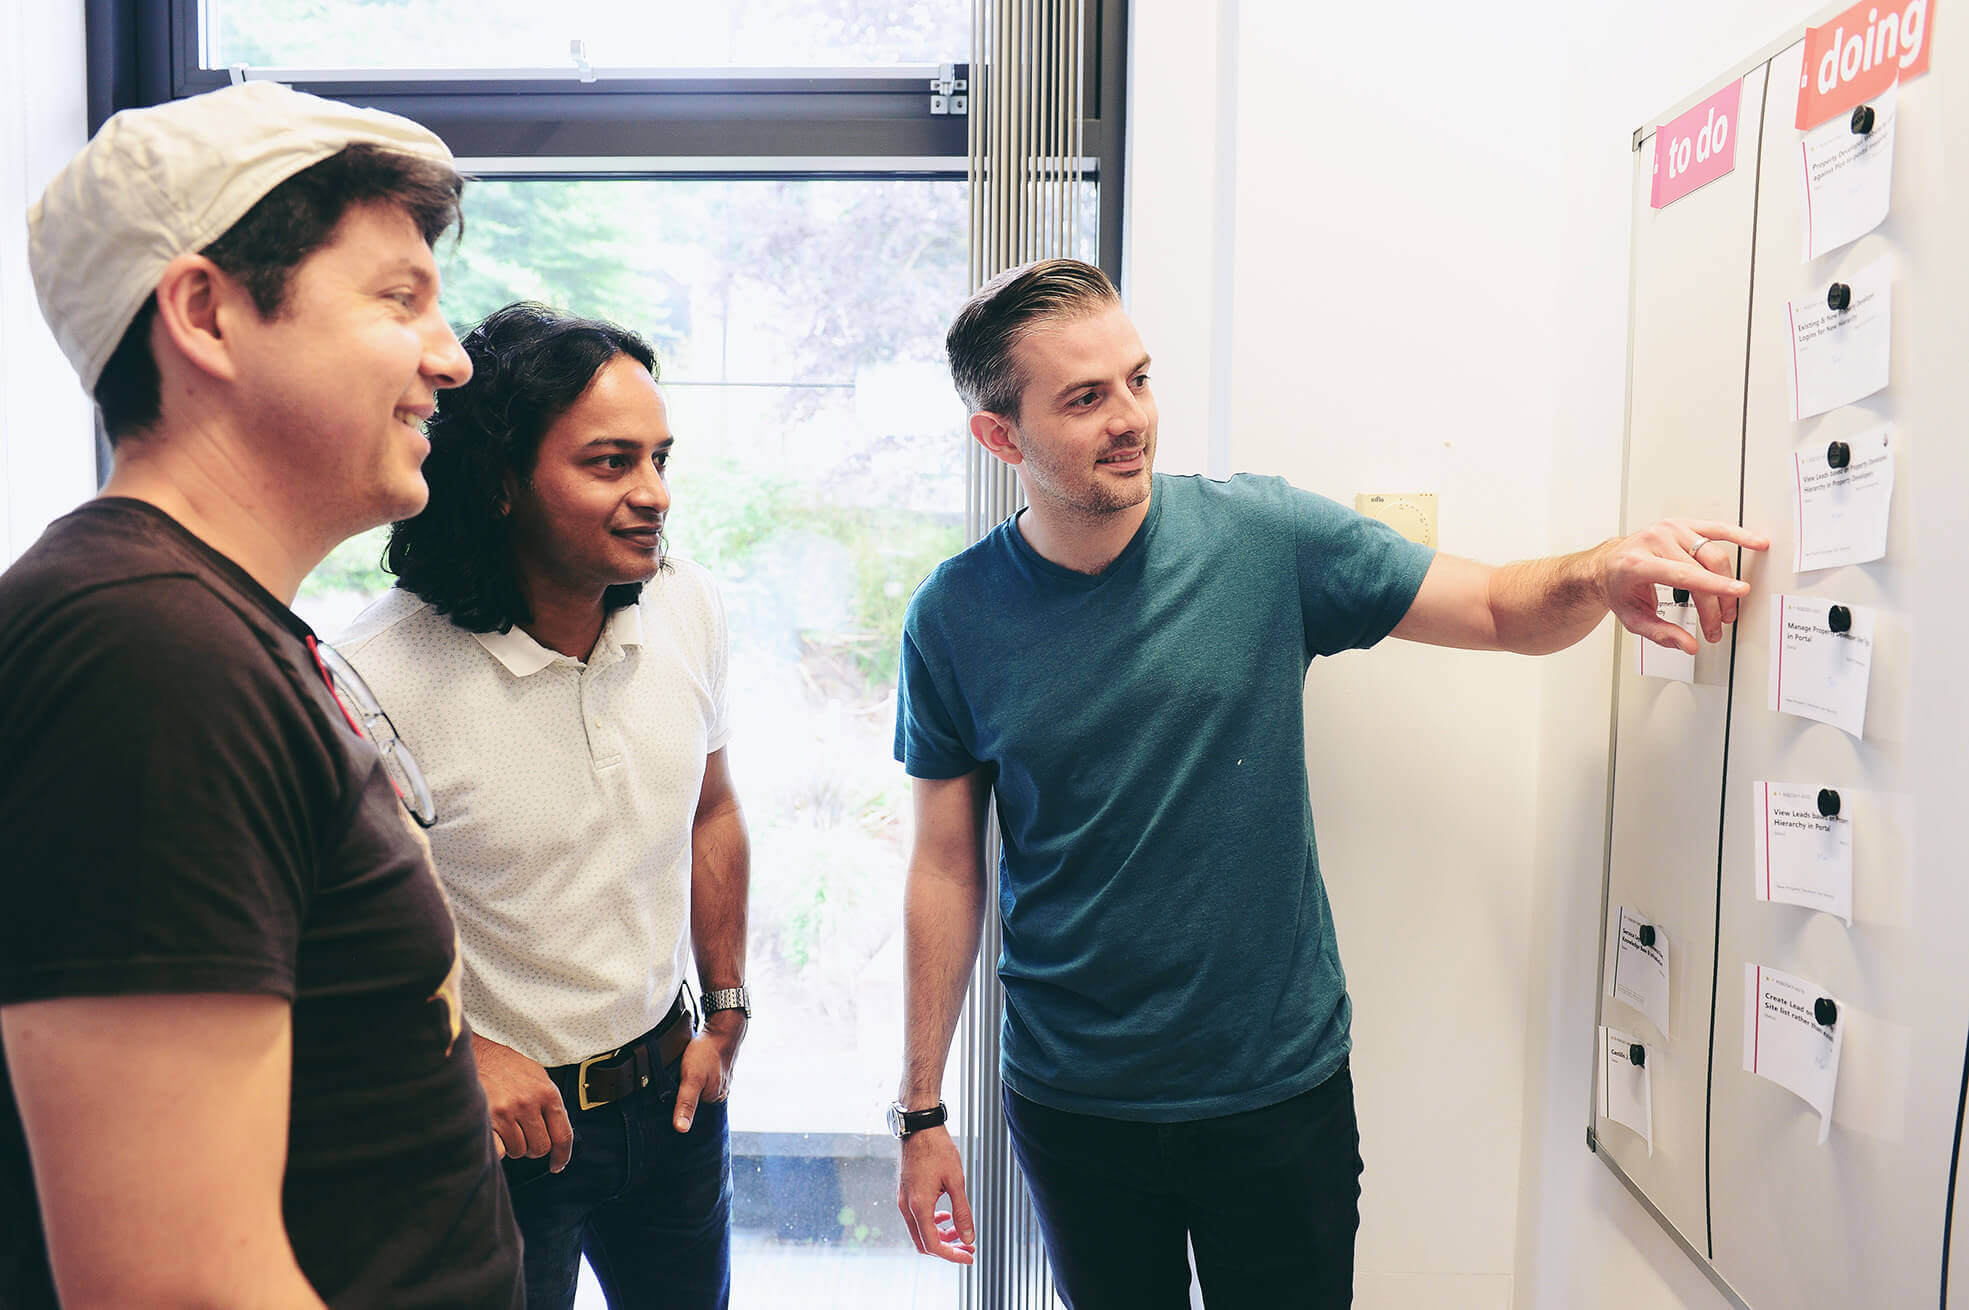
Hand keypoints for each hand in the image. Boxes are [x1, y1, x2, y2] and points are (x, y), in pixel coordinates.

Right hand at [472, 1033, 573, 1171]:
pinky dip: (498, 1147)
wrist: (474, 1054)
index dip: (562, 1155)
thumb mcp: (536, 1075)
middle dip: (533, 1148)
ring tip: (506, 1127)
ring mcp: (508, 1111)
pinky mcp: (488, 1118)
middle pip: (540, 1147)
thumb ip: (548, 1101)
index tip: (558, 1164)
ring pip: (519, 1150)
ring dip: (513, 1145)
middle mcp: (529, 1103)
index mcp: (547, 1092)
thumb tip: (558, 1129)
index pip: (563, 1134)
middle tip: (524, 1137)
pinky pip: (499, 1149)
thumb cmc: (505, 1065)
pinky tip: (495, 1137)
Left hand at [673, 1011, 742, 1132]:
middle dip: (684, 1094)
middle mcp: (719, 1091)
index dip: (678, 1104)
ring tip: (681, 1073)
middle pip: (696, 1099)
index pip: (691, 1110)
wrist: (723, 1028)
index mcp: (714, 1098)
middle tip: (673, 1081)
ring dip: (690, 1082)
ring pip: (700, 1087)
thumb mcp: (691, 1079)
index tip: (668, 1097)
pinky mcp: (717, 1068)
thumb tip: (681, 1129)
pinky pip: (704, 1076)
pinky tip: (691, 1066)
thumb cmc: (707, 1052)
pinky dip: (697, 1073)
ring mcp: (720, 1079)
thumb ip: (686, 1103)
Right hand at [897, 1124, 976, 1263]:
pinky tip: (945, 1214)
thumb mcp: (956, 1181)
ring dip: (939, 1236)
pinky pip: (915, 1219)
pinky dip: (931, 1224)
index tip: (970, 1255)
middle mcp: (906, 1207)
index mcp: (919, 1206)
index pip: (933, 1245)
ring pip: (919, 1232)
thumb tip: (969, 1237)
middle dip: (947, 1249)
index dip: (952, 1255)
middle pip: (924, 1243)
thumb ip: (962, 1212)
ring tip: (959, 1230)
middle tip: (967, 1246)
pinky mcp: (904, 1193)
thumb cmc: (938, 1150)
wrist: (919, 1127)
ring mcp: (902, 1200)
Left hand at [1598, 519, 1768, 652]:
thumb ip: (1660, 634)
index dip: (1713, 585)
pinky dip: (1739, 535)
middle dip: (1716, 601)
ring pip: (1713, 553)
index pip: (1683, 574)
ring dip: (1727, 581)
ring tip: (1729, 604)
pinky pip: (1716, 528)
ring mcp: (1669, 530)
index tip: (1737, 592)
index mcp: (1637, 563)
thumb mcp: (1632, 618)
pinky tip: (1756, 543)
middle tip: (1720, 623)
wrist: (1609, 564)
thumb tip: (1688, 645)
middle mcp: (1654, 541)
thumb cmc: (1619, 588)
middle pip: (1701, 569)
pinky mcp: (1682, 525)